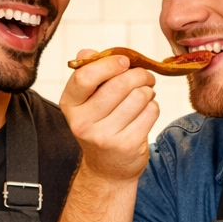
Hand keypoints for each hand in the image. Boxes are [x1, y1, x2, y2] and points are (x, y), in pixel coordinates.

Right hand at [60, 48, 159, 183]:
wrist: (106, 169)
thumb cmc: (99, 126)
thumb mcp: (85, 102)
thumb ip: (87, 73)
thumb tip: (88, 52)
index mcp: (70, 105)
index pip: (85, 76)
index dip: (109, 64)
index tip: (124, 61)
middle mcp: (83, 123)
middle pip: (119, 84)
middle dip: (139, 74)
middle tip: (145, 76)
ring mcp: (105, 137)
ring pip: (139, 96)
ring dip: (148, 91)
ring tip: (144, 95)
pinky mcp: (127, 145)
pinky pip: (150, 111)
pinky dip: (153, 106)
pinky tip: (145, 111)